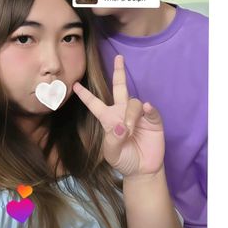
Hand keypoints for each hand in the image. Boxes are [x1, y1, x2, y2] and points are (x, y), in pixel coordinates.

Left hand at [73, 55, 164, 176]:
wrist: (143, 170)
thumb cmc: (123, 159)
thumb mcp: (112, 154)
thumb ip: (113, 140)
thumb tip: (121, 126)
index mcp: (108, 118)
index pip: (95, 104)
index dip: (85, 95)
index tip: (74, 85)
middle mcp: (122, 112)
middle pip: (120, 88)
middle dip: (119, 72)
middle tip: (119, 57)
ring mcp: (138, 115)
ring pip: (134, 102)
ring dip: (131, 114)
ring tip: (130, 130)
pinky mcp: (153, 120)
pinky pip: (151, 110)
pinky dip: (149, 109)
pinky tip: (147, 110)